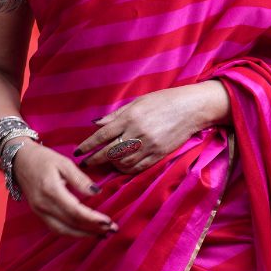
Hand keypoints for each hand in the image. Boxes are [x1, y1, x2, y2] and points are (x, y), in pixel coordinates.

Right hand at [12, 140, 118, 237]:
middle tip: (111, 230)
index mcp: (50, 190)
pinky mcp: (38, 213)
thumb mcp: (64, 162)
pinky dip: (72, 233)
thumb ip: (80, 179)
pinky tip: (85, 232)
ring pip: (63, 230)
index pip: (74, 211)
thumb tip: (96, 192)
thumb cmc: (43, 158)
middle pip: (70, 223)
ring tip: (102, 234)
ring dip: (83, 235)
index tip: (108, 221)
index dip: (92, 219)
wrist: (19, 160)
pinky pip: (56, 228)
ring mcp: (39, 211)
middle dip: (92, 229)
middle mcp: (43, 205)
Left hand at [73, 82, 229, 175]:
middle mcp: (138, 133)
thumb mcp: (138, 102)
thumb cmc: (164, 100)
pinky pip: (138, 168)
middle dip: (95, 160)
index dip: (88, 145)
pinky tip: (121, 167)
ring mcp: (149, 145)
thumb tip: (96, 123)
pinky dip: (126, 170)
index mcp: (130, 117)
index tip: (78, 153)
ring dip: (111, 165)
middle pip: (110, 152)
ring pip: (123, 163)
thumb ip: (116, 115)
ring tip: (106, 163)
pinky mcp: (159, 154)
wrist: (192, 108)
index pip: (102, 135)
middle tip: (85, 164)